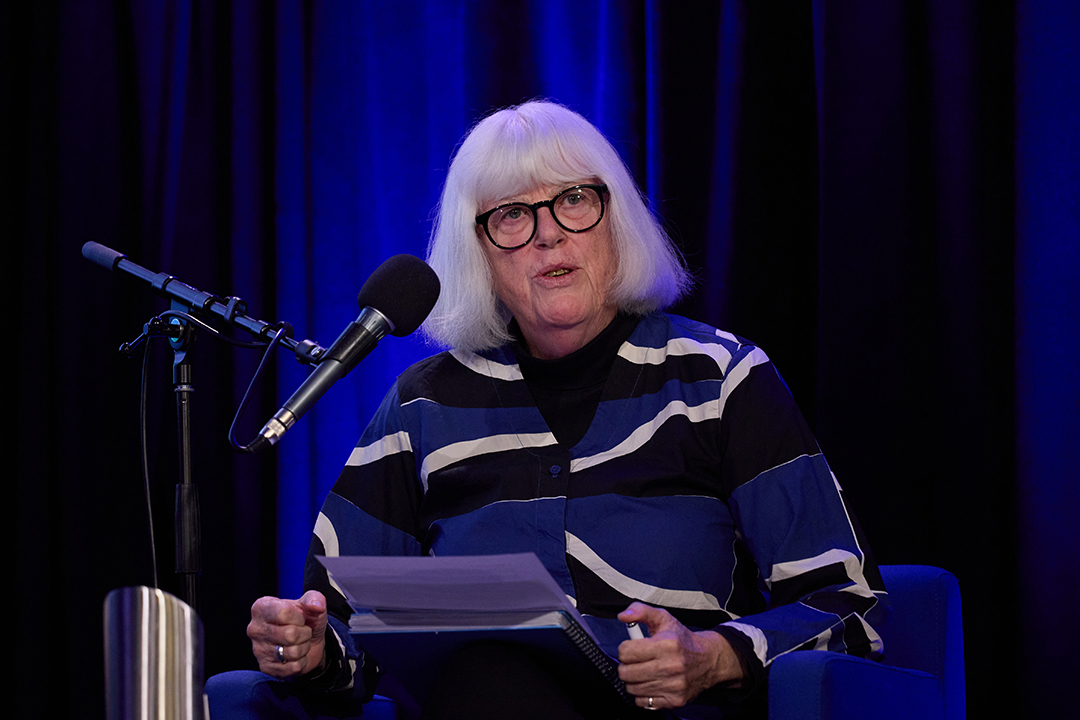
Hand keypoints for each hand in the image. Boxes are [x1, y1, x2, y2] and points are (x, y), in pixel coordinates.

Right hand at [247, 590, 328, 677]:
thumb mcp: (311, 603)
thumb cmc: (305, 619)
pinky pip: (293, 667)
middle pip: (290, 635)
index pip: (284, 613)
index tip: (300, 617)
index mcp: (261, 607)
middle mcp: (255, 629)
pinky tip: (295, 655)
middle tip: (303, 631)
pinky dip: (301, 661)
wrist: (308, 640)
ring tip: (299, 642)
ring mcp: (258, 650)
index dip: (299, 617)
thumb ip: (314, 599)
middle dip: (305, 633)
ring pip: (293, 652)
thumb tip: (317, 606)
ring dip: (304, 647)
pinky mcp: (266, 667)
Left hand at [617, 602, 743, 710]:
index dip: (625, 649)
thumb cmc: (683, 640)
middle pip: (626, 673)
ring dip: (633, 680)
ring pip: (632, 688)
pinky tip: (650, 682)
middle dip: (626, 665)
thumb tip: (623, 616)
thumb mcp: (663, 619)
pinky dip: (642, 694)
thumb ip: (641, 611)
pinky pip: (643, 702)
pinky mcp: (674, 700)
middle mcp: (670, 666)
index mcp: (666, 644)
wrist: (708, 660)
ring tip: (643, 671)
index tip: (631, 648)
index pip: (627, 652)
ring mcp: (673, 686)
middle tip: (634, 661)